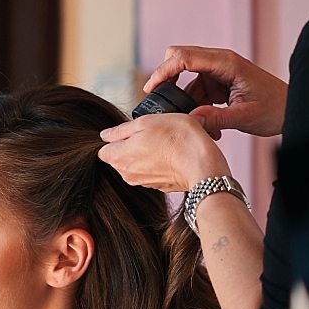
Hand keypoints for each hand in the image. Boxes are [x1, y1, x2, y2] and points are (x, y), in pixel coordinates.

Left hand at [98, 113, 231, 193]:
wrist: (204, 165)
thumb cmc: (178, 140)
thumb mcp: (147, 122)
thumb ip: (121, 130)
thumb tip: (106, 134)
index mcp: (118, 158)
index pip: (103, 149)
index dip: (116, 138)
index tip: (129, 132)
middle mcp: (127, 174)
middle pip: (119, 157)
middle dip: (130, 146)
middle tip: (151, 134)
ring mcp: (143, 182)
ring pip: (137, 164)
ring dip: (147, 154)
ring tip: (165, 143)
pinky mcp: (160, 186)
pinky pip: (153, 172)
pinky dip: (159, 164)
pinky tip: (172, 155)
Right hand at [143, 45, 286, 137]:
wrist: (292, 110)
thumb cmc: (276, 109)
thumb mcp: (245, 117)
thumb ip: (216, 118)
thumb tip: (189, 119)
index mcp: (226, 63)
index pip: (184, 57)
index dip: (163, 70)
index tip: (151, 88)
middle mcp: (218, 63)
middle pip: (178, 59)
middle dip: (167, 80)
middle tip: (163, 102)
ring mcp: (216, 73)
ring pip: (184, 80)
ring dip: (184, 101)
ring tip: (199, 124)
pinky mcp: (216, 84)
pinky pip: (194, 92)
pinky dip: (194, 107)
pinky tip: (208, 124)